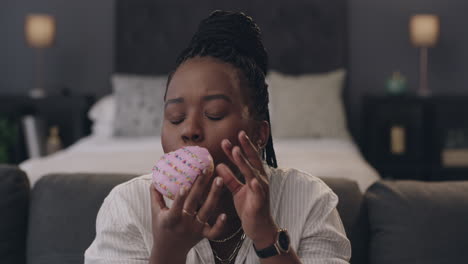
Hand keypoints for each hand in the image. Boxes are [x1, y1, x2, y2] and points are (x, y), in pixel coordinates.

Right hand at [149, 169, 225, 260]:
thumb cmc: (161, 229)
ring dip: (214, 195)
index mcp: (170, 220)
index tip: (184, 186)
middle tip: (205, 170)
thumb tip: (154, 178)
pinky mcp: (204, 234)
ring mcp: (195, 229)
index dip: (180, 198)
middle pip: (193, 203)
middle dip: (200, 185)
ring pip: (207, 211)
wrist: (169, 251)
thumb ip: (155, 196)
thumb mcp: (155, 213)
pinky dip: (220, 225)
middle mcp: (184, 224)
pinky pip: (214, 232)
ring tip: (219, 180)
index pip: (175, 207)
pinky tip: (225, 214)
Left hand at [217, 130, 277, 248]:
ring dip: (245, 162)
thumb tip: (219, 165)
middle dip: (246, 147)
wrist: (259, 228)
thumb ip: (229, 178)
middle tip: (240, 133)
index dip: (240, 147)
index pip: (247, 158)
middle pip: (253, 160)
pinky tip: (253, 180)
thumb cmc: (249, 208)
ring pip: (253, 173)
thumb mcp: (237, 190)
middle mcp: (260, 180)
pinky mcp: (260, 203)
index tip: (229, 138)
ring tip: (237, 150)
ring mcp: (261, 190)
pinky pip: (258, 193)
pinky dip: (256, 186)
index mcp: (254, 176)